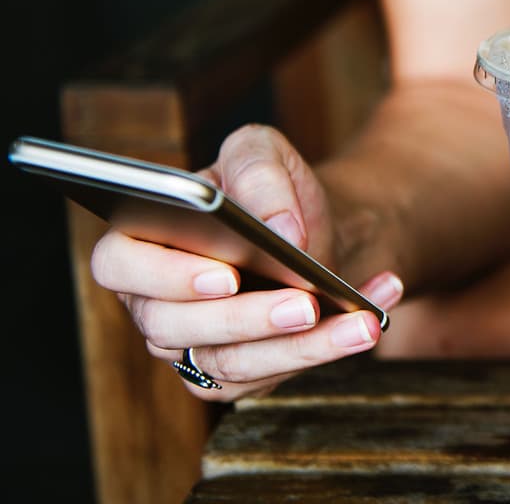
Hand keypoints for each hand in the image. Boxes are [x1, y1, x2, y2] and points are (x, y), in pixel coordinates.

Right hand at [89, 125, 403, 399]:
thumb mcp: (264, 153)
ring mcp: (191, 346)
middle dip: (248, 318)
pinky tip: (372, 317)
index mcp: (140, 241)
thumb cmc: (271, 190)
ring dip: (303, 346)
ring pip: (233, 363)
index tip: (226, 274)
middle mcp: (154, 303)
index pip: (120, 265)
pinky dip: (330, 347)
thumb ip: (260, 173)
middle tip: (305, 303)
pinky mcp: (235, 375)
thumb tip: (280, 229)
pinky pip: (274, 374)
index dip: (166, 275)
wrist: (314, 228)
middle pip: (178, 327)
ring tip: (360, 322)